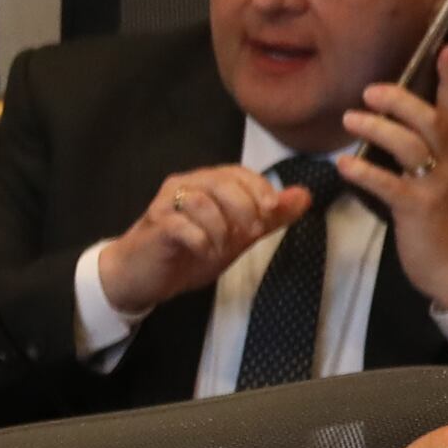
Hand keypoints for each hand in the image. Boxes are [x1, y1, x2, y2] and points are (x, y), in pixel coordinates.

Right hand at [90, 158, 313, 323]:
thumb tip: (304, 196)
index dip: (258, 187)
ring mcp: (165, 205)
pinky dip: (201, 240)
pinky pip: (181, 226)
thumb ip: (270, 217)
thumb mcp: (238, 236)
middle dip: (243, 207)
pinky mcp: (155, 227)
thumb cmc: (188, 252)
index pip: (236, 172)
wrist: (142, 276)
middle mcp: (183, 186)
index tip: (272, 209)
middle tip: (250, 233)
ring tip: (222, 248)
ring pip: (201, 202)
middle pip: (219, 181)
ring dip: (221, 228)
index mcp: (205, 184)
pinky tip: (204, 252)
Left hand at [344, 51, 447, 308]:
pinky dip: (366, 172)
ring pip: (412, 146)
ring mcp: (435, 186)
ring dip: (379, 129)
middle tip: (369, 92)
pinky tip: (344, 165)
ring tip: (349, 119)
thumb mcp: (436, 181)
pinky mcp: (419, 209)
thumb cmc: (441, 222)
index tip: (447, 47)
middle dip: (401, 101)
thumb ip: (420, 154)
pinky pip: (391, 185)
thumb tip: (389, 128)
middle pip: (432, 121)